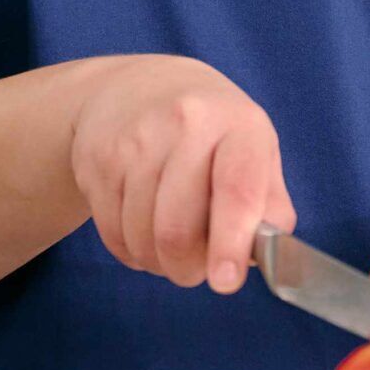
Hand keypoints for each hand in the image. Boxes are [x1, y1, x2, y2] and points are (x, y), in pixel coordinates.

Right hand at [67, 55, 296, 292]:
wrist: (139, 87)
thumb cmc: (211, 131)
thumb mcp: (255, 150)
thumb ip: (270, 206)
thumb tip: (272, 254)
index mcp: (237, 124)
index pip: (236, 190)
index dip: (230, 243)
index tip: (225, 282)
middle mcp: (185, 124)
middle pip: (178, 229)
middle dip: (188, 269)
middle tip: (196, 271)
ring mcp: (135, 139)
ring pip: (142, 238)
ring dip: (158, 262)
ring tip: (169, 246)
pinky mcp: (98, 158)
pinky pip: (112, 234)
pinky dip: (130, 251)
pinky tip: (142, 230)